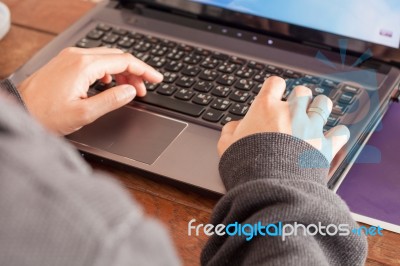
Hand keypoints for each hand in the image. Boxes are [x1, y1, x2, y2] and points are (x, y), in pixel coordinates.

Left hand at [18, 47, 162, 134]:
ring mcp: (70, 58)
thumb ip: (111, 100)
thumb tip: (131, 91)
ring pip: (106, 58)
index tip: (157, 79)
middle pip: (117, 57)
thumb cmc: (45, 115)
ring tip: (130, 90)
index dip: (144, 71)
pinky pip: (94, 61)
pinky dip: (108, 71)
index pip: (124, 61)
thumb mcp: (84, 113)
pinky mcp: (65, 63)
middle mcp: (77, 56)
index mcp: (84, 66)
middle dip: (135, 72)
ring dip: (122, 72)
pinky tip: (109, 84)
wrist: (18, 110)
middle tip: (144, 89)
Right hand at [218, 76, 349, 161]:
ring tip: (315, 116)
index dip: (275, 88)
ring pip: (323, 104)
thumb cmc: (245, 165)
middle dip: (298, 99)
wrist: (267, 186)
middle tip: (294, 110)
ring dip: (320, 108)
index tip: (274, 96)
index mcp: (266, 108)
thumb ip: (231, 131)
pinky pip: (340, 133)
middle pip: (302, 92)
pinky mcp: (325, 145)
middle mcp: (291, 112)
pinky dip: (338, 135)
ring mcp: (311, 127)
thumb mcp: (226, 146)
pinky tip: (333, 137)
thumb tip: (235, 126)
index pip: (275, 83)